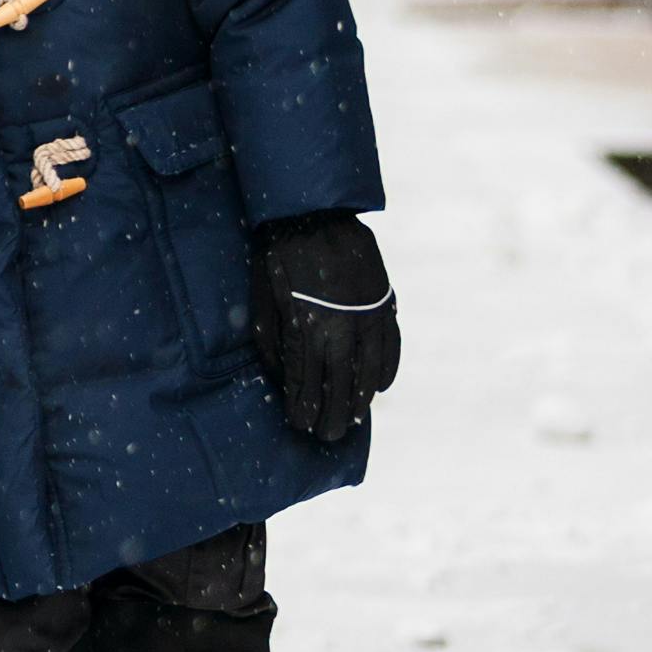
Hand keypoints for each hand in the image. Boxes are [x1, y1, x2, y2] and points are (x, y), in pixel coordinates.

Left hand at [247, 209, 398, 443]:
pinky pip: (391, 348)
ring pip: (369, 373)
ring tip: (353, 420)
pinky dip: (386, 370)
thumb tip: (280, 376)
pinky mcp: (384, 305)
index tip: (301, 426)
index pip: (307, 382)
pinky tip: (379, 388)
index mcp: (306, 329)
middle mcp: (341, 330)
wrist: (314, 215)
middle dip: (333, 415)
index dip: (303, 408)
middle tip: (329, 437)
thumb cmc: (277, 259)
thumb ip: (272, 341)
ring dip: (361, 400)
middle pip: (340, 386)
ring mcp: (367, 319)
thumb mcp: (261, 300)